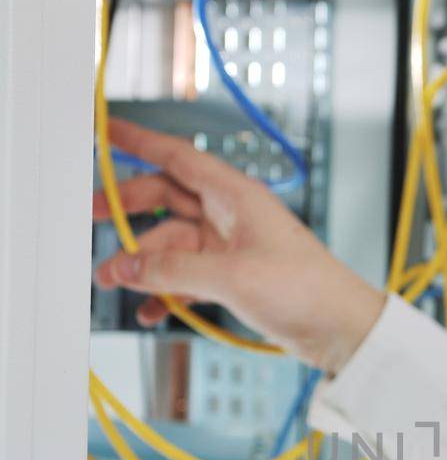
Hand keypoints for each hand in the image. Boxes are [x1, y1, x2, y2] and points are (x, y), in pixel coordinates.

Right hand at [93, 120, 386, 375]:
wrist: (341, 329)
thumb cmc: (306, 290)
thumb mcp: (232, 276)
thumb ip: (173, 270)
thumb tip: (127, 265)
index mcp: (236, 196)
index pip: (178, 157)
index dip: (140, 142)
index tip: (108, 130)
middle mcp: (231, 217)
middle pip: (165, 200)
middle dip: (128, 211)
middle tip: (92, 220)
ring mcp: (231, 248)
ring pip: (171, 245)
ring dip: (142, 263)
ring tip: (114, 282)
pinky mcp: (233, 279)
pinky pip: (186, 278)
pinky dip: (166, 292)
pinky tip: (151, 310)